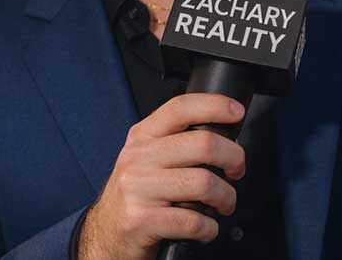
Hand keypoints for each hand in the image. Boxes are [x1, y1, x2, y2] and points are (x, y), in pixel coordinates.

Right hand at [79, 94, 245, 259]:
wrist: (106, 236)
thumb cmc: (136, 196)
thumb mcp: (146, 159)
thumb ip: (174, 142)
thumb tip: (222, 135)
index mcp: (142, 137)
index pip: (180, 107)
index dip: (215, 105)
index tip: (236, 113)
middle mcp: (138, 157)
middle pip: (203, 143)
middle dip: (234, 159)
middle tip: (236, 171)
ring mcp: (138, 188)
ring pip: (204, 183)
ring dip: (226, 198)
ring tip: (223, 204)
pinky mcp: (142, 220)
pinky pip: (193, 221)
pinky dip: (210, 228)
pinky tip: (206, 228)